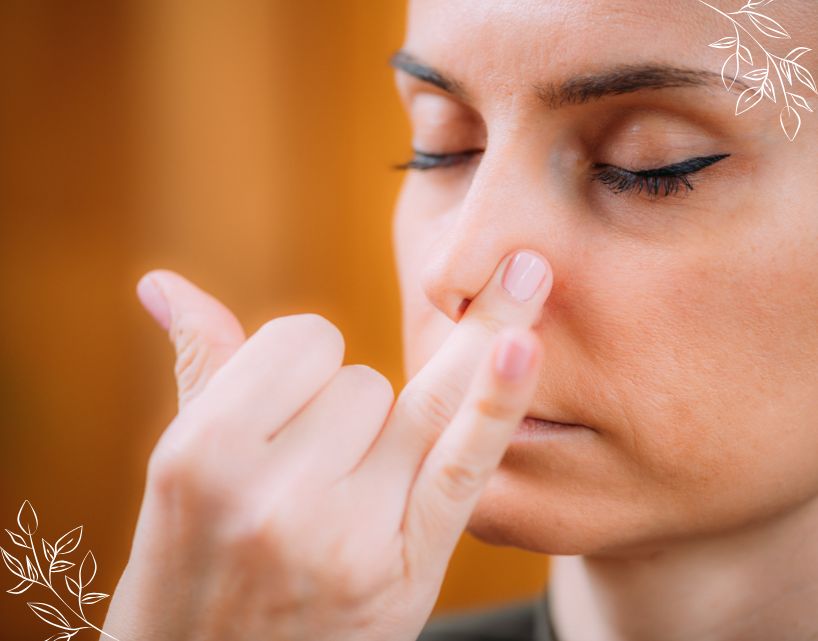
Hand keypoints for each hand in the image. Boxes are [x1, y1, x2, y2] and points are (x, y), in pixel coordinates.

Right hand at [102, 250, 551, 640]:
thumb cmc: (193, 564)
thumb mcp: (179, 472)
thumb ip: (199, 366)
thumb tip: (162, 281)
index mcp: (204, 454)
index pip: (302, 338)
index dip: (300, 368)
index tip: (282, 418)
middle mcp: (275, 495)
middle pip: (365, 378)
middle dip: (344, 414)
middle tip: (305, 482)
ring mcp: (348, 534)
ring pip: (418, 405)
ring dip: (391, 433)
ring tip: (342, 489)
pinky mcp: (408, 567)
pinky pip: (463, 463)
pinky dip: (497, 400)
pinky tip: (523, 342)